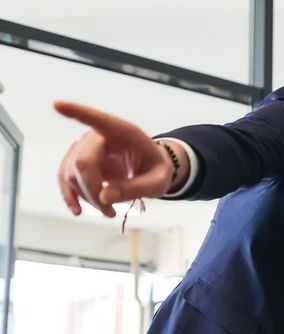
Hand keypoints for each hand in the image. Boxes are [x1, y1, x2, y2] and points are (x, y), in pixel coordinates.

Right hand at [55, 101, 178, 217]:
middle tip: (111, 211)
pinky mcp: (78, 162)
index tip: (58, 105)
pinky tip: (77, 210)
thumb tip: (104, 197)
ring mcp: (85, 147)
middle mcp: (99, 136)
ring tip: (109, 211)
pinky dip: (69, 196)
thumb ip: (136, 188)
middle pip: (83, 162)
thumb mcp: (158, 181)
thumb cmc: (156, 170)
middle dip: (93, 191)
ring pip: (73, 174)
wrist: (151, 170)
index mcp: (124, 132)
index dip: (78, 112)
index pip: (98, 120)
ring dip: (88, 198)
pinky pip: (65, 178)